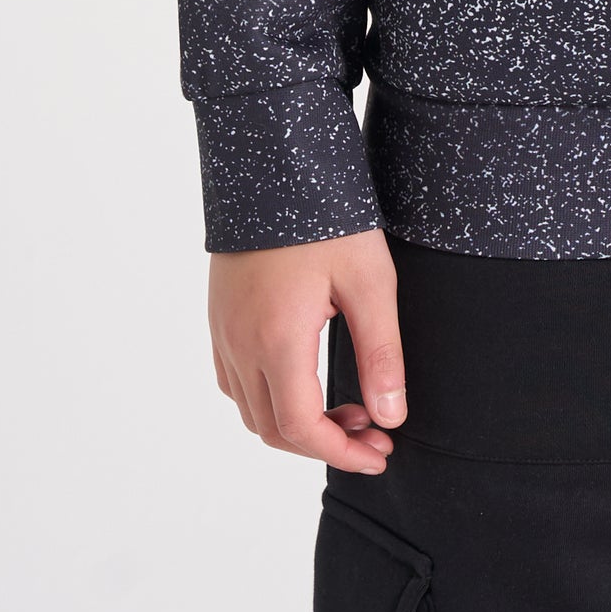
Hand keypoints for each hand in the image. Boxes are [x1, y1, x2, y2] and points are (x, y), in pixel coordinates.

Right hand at [209, 228, 406, 474]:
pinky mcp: (219, 315)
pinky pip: (235, 381)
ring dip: (297, 424)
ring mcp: (224, 330)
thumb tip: (391, 418)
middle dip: (325, 442)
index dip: (342, 452)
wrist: (273, 157)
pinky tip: (307, 379)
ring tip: (348, 406)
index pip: (301, 428)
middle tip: (373, 432)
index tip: (379, 454)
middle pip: (274, 429)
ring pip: (250, 410)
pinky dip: (270, 399)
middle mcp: (240, 343)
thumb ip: (381, 354)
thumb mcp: (370, 280)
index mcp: (277, 339)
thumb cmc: (327, 214)